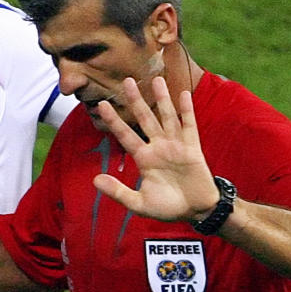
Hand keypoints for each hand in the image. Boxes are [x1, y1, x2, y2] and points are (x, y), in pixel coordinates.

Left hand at [91, 76, 219, 222]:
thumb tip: (95, 180)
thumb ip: (118, 192)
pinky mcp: (192, 148)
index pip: (125, 135)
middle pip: (145, 119)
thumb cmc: (167, 208)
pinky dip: (186, 111)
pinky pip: (189, 126)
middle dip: (136, 100)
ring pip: (166, 117)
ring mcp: (175, 145)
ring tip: (156, 79)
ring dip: (162, 99)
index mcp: (143, 159)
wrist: (195, 212)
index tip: (101, 104)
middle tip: (126, 81)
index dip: (114, 120)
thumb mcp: (139, 204)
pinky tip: (183, 94)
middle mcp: (158, 147)